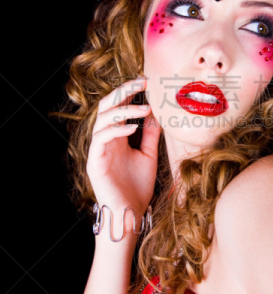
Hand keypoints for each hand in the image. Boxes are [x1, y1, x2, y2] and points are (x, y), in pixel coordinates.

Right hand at [87, 77, 160, 220]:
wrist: (131, 213)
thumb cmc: (138, 187)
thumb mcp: (148, 155)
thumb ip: (149, 135)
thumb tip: (156, 114)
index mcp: (116, 136)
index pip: (118, 106)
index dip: (129, 92)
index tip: (146, 80)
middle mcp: (105, 139)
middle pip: (107, 106)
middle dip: (123, 91)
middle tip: (141, 82)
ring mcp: (98, 149)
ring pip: (103, 119)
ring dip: (124, 110)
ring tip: (146, 108)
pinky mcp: (95, 161)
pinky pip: (100, 138)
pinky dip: (116, 129)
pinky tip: (132, 128)